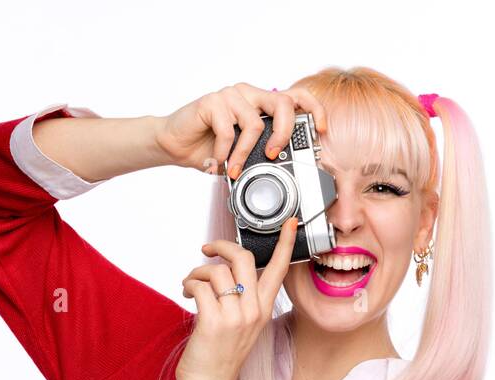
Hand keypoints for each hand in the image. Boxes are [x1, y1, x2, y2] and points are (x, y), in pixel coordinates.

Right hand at [155, 83, 327, 178]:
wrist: (174, 144)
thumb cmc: (208, 147)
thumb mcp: (242, 152)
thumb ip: (262, 151)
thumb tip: (286, 167)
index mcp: (260, 103)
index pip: (296, 97)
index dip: (314, 110)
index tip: (320, 130)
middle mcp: (249, 94)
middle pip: (282, 103)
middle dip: (283, 134)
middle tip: (272, 156)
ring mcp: (230, 95)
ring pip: (254, 124)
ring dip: (245, 154)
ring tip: (235, 170)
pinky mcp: (212, 101)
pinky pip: (228, 130)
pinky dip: (224, 153)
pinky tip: (218, 163)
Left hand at [176, 217, 297, 379]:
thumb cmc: (220, 357)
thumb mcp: (242, 326)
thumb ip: (241, 300)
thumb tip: (224, 271)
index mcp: (263, 309)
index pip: (279, 270)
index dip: (286, 244)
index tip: (290, 223)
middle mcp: (253, 311)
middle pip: (244, 258)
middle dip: (222, 246)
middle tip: (207, 249)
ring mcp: (235, 316)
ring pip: (217, 271)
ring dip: (197, 272)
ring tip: (191, 284)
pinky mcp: (214, 321)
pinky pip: (200, 286)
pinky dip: (188, 284)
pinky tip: (187, 294)